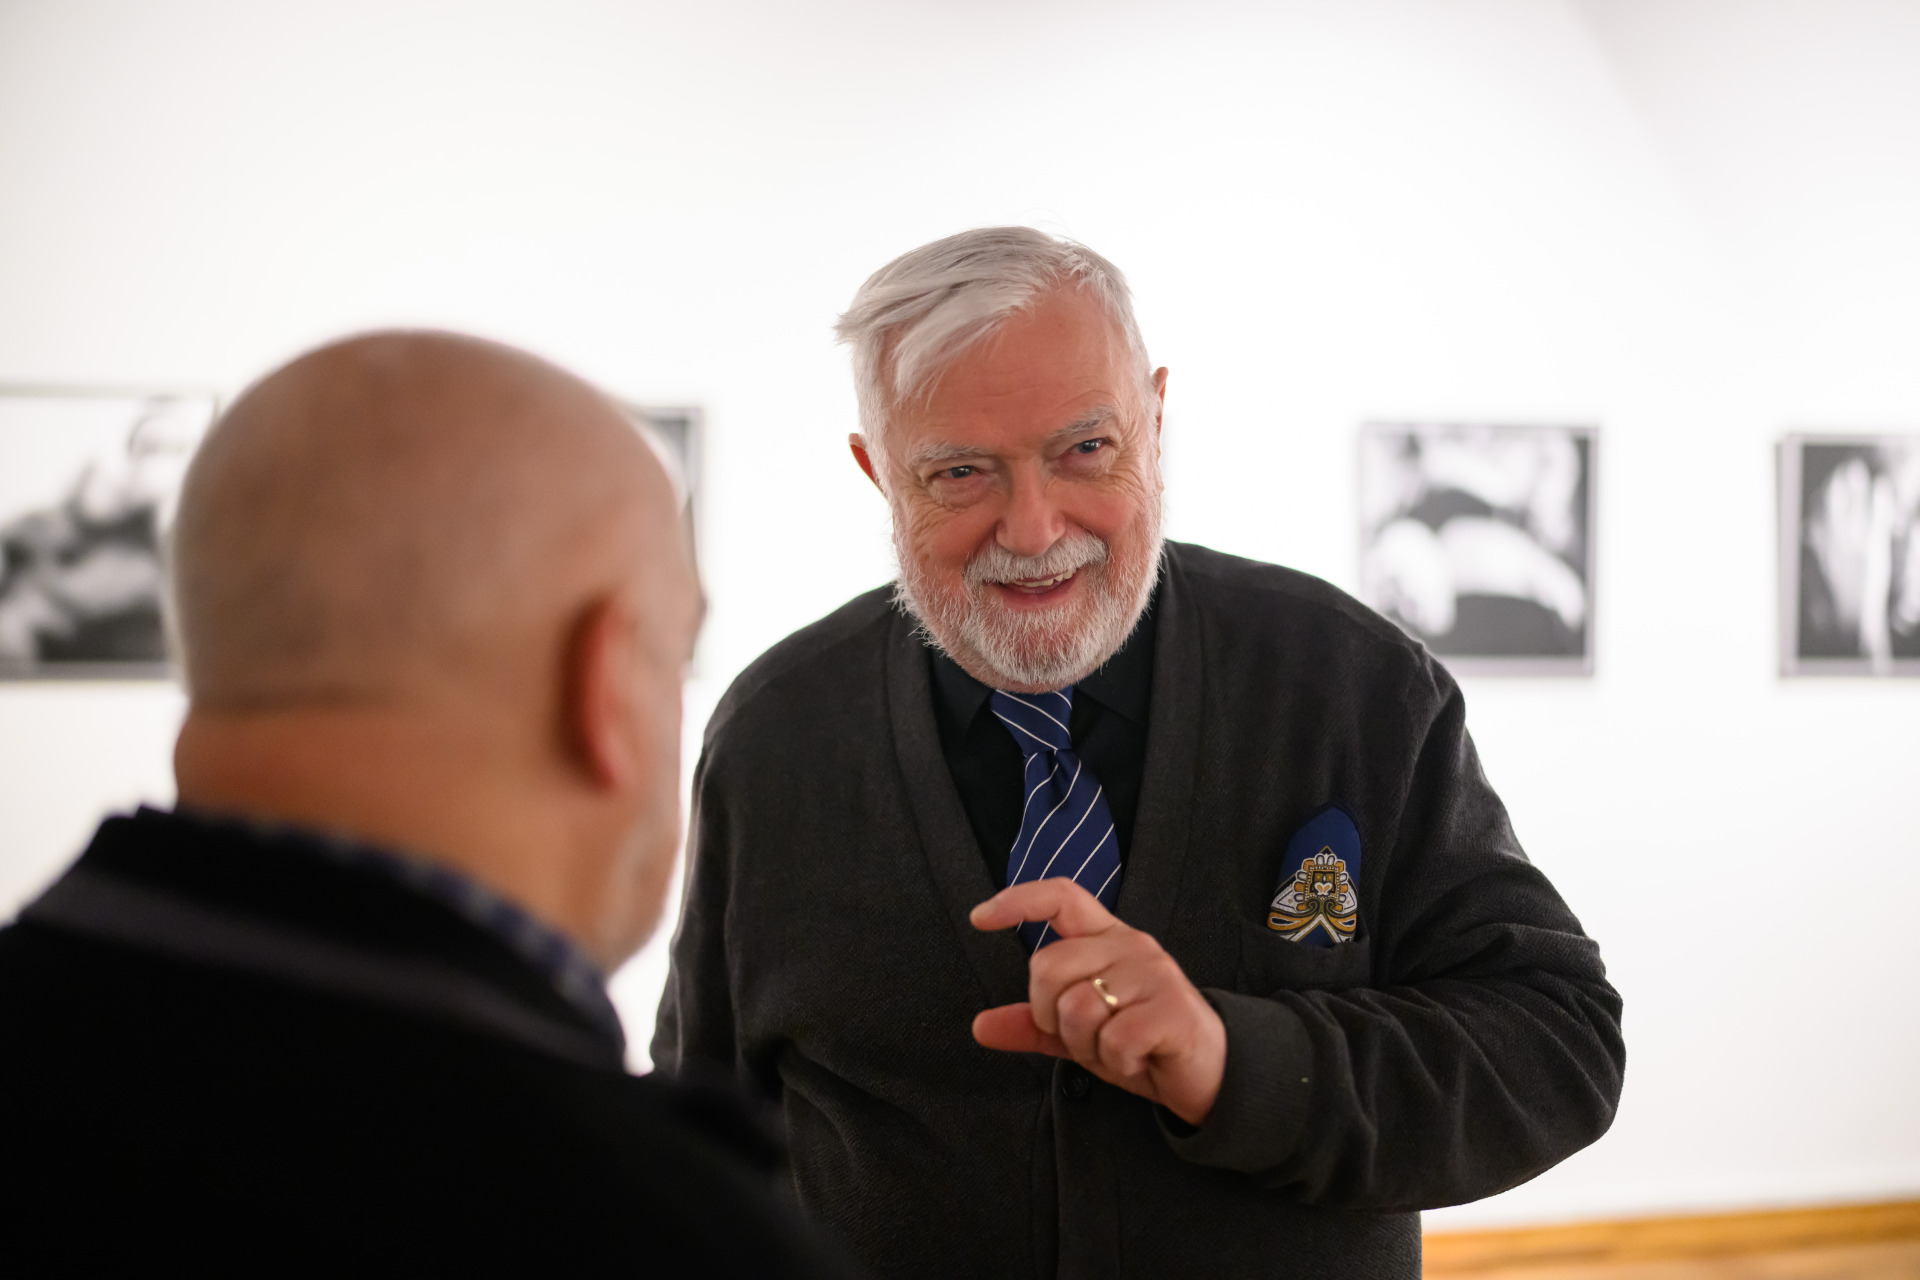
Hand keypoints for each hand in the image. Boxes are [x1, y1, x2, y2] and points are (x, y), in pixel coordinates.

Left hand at [969, 878, 1226, 1126]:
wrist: (1209, 1075)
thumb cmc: (1142, 1043)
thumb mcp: (1081, 1034)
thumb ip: (1034, 1025)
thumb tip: (980, 1026)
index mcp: (1107, 938)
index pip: (1061, 896)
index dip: (1019, 900)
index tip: (979, 917)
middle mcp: (1130, 945)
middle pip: (1048, 967)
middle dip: (1051, 1017)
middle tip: (1087, 1037)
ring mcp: (1154, 974)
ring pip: (1077, 1008)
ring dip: (1087, 1046)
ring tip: (1119, 1049)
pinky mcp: (1172, 1008)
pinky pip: (1112, 1039)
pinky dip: (1117, 1062)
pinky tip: (1138, 1059)